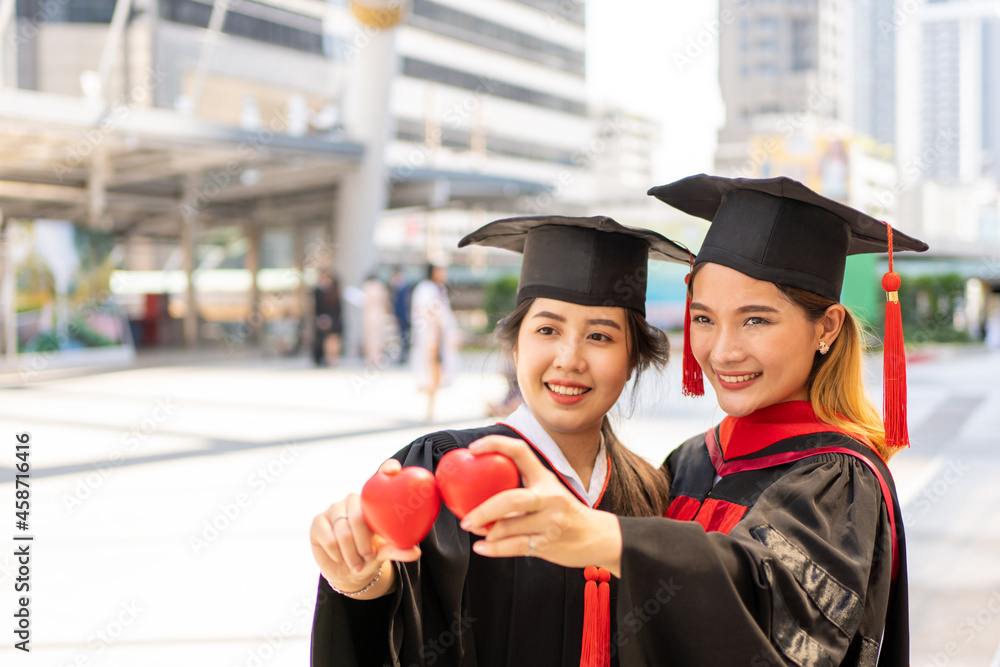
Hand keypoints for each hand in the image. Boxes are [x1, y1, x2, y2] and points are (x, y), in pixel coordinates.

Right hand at [309, 459, 420, 596]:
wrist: (346, 571)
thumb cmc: (369, 555)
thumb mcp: (385, 552)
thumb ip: (398, 549)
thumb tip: (416, 552)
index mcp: (372, 501)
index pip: (379, 478)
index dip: (386, 470)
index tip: (394, 468)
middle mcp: (353, 499)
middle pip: (358, 516)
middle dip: (364, 543)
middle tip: (369, 557)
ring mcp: (334, 508)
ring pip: (343, 531)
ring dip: (351, 552)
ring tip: (358, 563)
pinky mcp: (318, 520)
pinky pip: (329, 538)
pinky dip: (336, 553)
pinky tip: (340, 558)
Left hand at [459, 435, 622, 575]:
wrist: (598, 536)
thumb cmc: (565, 512)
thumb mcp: (549, 491)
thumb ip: (522, 489)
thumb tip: (481, 492)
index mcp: (545, 478)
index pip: (520, 451)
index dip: (495, 445)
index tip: (473, 448)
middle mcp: (549, 497)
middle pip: (510, 500)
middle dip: (483, 510)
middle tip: (466, 519)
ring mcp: (550, 522)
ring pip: (509, 527)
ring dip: (486, 532)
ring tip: (475, 530)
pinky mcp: (548, 543)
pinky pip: (515, 547)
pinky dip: (494, 549)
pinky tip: (482, 547)